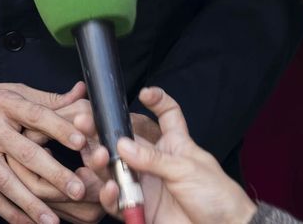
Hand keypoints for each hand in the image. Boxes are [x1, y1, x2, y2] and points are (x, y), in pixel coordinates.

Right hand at [0, 80, 92, 223]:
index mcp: (3, 103)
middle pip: (25, 153)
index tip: (82, 141)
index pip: (35, 115)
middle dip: (53, 173)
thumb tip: (80, 94)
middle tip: (77, 189)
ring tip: (53, 220)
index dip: (59, 128)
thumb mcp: (5, 89)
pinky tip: (24, 223)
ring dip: (31, 204)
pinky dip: (8, 212)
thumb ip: (44, 98)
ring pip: (7, 181)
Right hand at [84, 88, 254, 223]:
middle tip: (85, 123)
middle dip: (104, 131)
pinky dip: (109, 195)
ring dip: (102, 162)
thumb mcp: (187, 169)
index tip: (145, 93)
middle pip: (125, 141)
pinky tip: (111, 188)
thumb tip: (121, 144)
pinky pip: (116, 200)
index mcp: (174, 145)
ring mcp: (146, 184)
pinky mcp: (140, 208)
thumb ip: (153, 158)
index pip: (167, 115)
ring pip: (114, 168)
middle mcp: (155, 162)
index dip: (157, 101)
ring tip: (100, 157)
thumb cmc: (217, 196)